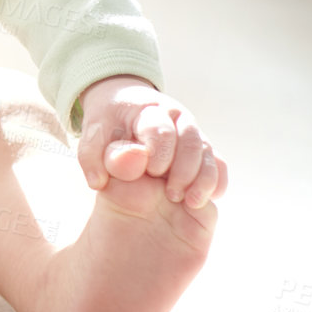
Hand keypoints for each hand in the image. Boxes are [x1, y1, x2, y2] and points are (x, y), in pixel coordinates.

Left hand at [75, 76, 228, 209]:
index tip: (151, 173)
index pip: (160, 131)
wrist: (126, 110)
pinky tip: (206, 198)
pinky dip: (217, 181)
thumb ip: (92, 157)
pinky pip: (219, 164)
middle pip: (191, 142)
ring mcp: (193, 133)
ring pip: (208, 153)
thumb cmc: (109, 128)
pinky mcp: (203, 150)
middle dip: (184, 170)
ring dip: (203, 179)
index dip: (159, 154)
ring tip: (189, 201)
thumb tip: (99, 181)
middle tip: (171, 194)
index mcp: (149, 111)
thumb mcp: (94, 138)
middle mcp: (177, 118)